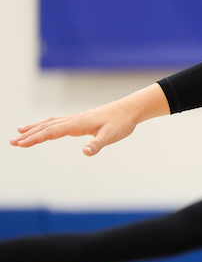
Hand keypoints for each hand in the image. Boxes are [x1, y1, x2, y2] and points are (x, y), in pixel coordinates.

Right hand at [10, 84, 168, 155]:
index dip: (35, 138)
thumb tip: (85, 152)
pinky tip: (43, 128)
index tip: (21, 144)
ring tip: (19, 133)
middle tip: (12, 142)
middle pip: (46, 127)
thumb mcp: (111, 136)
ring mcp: (76, 119)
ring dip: (34, 128)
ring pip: (50, 123)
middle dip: (29, 135)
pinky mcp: (80, 120)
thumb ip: (98, 144)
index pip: (51, 132)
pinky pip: (58, 122)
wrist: (129, 110)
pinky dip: (46, 125)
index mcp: (77, 123)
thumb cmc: (121, 123)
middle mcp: (73, 119)